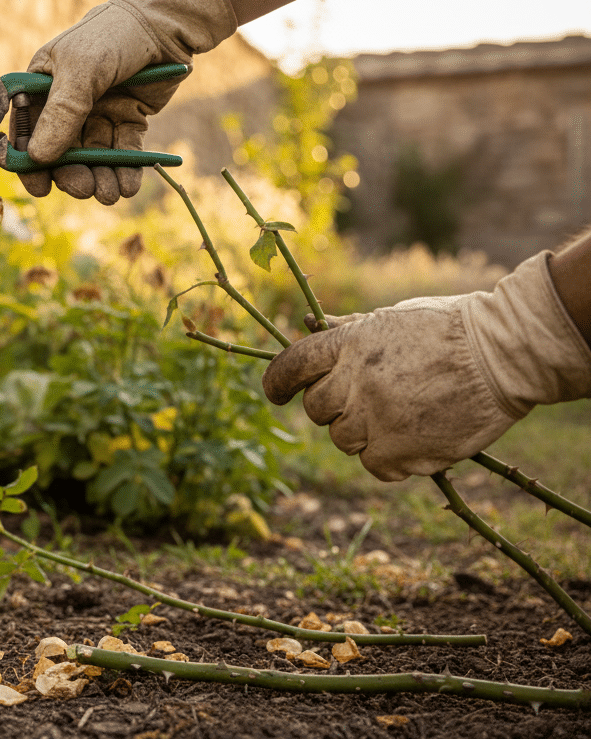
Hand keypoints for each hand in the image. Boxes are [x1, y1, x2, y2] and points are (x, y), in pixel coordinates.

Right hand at [20, 0, 235, 204]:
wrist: (166, 22)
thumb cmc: (113, 36)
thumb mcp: (80, 71)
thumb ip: (60, 114)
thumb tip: (38, 158)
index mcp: (42, 85)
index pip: (27, 130)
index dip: (30, 162)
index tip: (40, 188)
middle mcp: (67, 102)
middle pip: (61, 151)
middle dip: (72, 174)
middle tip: (84, 189)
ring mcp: (98, 111)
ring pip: (93, 156)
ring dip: (100, 177)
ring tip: (110, 193)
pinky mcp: (128, 118)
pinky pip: (122, 151)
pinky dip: (125, 170)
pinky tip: (128, 185)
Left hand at [261, 253, 590, 480]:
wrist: (506, 354)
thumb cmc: (450, 328)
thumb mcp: (392, 317)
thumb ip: (349, 330)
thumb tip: (310, 326)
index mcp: (349, 344)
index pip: (290, 367)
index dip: (277, 383)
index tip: (277, 394)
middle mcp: (355, 382)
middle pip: (316, 410)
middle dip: (333, 407)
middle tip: (367, 399)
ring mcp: (377, 419)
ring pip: (343, 440)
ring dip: (362, 432)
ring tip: (400, 413)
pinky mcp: (403, 451)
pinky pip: (373, 465)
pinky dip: (388, 458)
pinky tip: (413, 438)